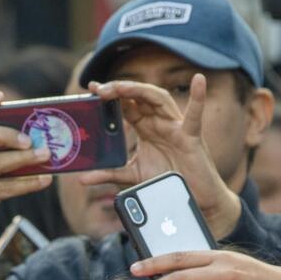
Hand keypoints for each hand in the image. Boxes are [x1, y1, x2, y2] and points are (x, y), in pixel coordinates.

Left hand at [78, 76, 241, 238]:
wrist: (188, 199)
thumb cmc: (164, 182)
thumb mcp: (131, 176)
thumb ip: (108, 174)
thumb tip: (81, 179)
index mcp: (146, 127)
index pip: (126, 104)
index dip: (110, 95)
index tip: (91, 88)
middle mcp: (159, 122)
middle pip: (139, 96)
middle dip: (119, 90)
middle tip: (98, 89)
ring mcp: (176, 127)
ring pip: (159, 99)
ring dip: (140, 90)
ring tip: (121, 87)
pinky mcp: (191, 138)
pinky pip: (195, 116)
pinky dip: (198, 97)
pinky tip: (199, 80)